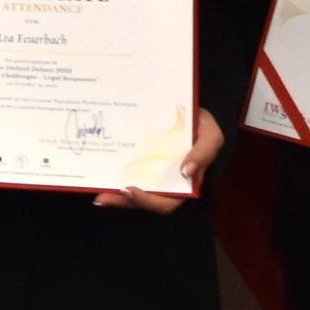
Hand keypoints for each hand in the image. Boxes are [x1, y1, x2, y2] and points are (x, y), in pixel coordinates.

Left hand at [95, 108, 223, 211]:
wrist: (185, 107)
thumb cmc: (200, 124)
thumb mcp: (211, 135)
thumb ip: (204, 152)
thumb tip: (187, 171)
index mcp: (184, 182)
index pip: (167, 202)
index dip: (148, 202)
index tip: (130, 189)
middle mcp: (166, 181)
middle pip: (145, 201)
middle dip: (124, 202)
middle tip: (104, 197)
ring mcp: (151, 172)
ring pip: (133, 192)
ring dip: (115, 196)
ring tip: (99, 195)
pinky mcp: (139, 161)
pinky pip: (126, 174)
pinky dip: (113, 178)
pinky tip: (99, 178)